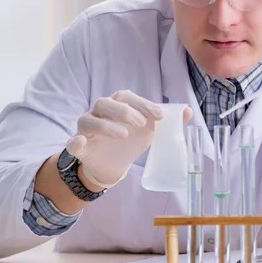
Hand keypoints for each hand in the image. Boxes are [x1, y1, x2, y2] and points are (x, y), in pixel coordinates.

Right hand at [66, 90, 192, 186]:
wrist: (112, 164)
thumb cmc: (130, 140)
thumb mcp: (149, 130)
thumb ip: (167, 121)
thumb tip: (188, 111)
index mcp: (117, 105)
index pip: (127, 97)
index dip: (144, 104)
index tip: (160, 115)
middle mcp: (99, 113)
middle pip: (105, 103)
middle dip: (124, 111)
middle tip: (142, 123)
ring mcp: (87, 129)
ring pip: (88, 120)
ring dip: (105, 125)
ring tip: (124, 135)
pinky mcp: (79, 147)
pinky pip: (72, 142)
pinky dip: (75, 142)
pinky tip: (82, 143)